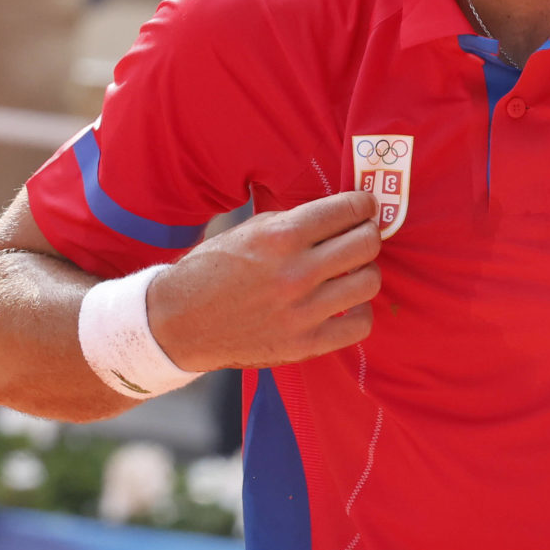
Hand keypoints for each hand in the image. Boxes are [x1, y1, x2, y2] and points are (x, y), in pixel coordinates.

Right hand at [145, 192, 383, 372]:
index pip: (347, 210)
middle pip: (366, 244)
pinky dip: (359, 311)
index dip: (363, 205)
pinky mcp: (304, 344)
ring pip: (369, 282)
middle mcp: (295, 272)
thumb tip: (339, 216)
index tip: (365, 207)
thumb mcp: (249, 230)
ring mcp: (301, 312)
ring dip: (364, 271)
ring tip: (349, 271)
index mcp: (279, 236)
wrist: (179, 322)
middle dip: (368, 234)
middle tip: (361, 235)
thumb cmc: (213, 270)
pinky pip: (360, 324)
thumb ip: (295, 222)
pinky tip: (344, 304)